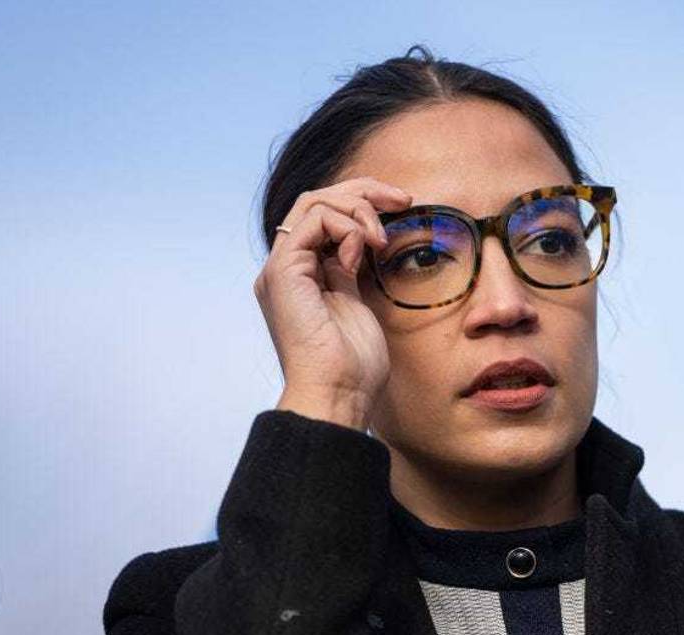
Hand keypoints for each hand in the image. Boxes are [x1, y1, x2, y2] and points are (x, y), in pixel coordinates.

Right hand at [254, 177, 412, 428]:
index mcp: (301, 276)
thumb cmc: (354, 366)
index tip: (402, 206)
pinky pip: (314, 221)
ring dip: (358, 208)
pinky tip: (364, 251)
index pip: (325, 216)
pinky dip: (347, 226)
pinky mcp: (283, 272)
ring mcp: (281, 270)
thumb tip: (363, 243)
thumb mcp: (358, 306)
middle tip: (403, 198)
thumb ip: (352, 272)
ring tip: (381, 239)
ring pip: (314, 203)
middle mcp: (286, 269)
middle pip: (317, 201)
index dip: (363, 202)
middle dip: (363, 190)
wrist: (338, 395)